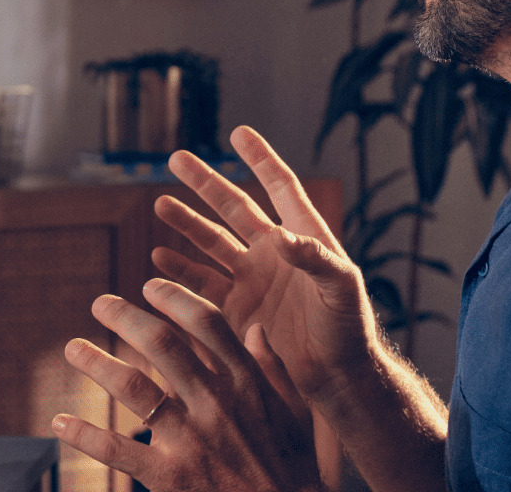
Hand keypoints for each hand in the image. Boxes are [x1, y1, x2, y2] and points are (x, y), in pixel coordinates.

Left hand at [55, 281, 324, 491]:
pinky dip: (84, 434)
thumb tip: (257, 329)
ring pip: (132, 387)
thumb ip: (273, 370)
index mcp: (245, 384)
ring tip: (73, 348)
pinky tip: (60, 423)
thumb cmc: (289, 469)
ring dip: (96, 363)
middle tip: (100, 303)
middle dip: (125, 317)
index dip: (175, 298)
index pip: (207, 324)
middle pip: (162, 343)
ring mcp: (190, 439)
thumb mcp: (293, 415)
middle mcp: (215, 403)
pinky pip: (116, 449)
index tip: (150, 286)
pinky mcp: (169, 476)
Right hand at [153, 126, 378, 409]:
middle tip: (177, 158)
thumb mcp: (342, 288)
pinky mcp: (237, 308)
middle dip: (206, 183)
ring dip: (186, 223)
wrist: (338, 376)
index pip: (281, 187)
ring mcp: (253, 280)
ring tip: (160, 204)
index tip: (238, 133)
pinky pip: (203, 283)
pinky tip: (160, 258)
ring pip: (211, 242)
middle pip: (234, 207)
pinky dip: (181, 270)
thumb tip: (280, 237)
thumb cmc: (350, 328)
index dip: (260, 159)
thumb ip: (315, 258)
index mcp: (304, 237)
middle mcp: (274, 253)